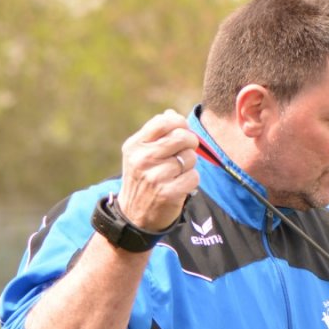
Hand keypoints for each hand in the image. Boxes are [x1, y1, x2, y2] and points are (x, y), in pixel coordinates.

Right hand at [118, 109, 199, 231]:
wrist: (134, 215)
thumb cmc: (142, 179)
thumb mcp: (140, 154)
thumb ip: (156, 134)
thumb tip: (171, 113)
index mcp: (135, 145)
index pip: (163, 122)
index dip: (179, 123)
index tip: (182, 130)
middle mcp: (142, 159)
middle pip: (181, 137)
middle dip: (190, 142)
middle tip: (186, 151)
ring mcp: (154, 177)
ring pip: (190, 157)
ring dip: (190, 164)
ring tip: (177, 172)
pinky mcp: (167, 193)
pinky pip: (194, 176)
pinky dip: (192, 180)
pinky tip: (181, 184)